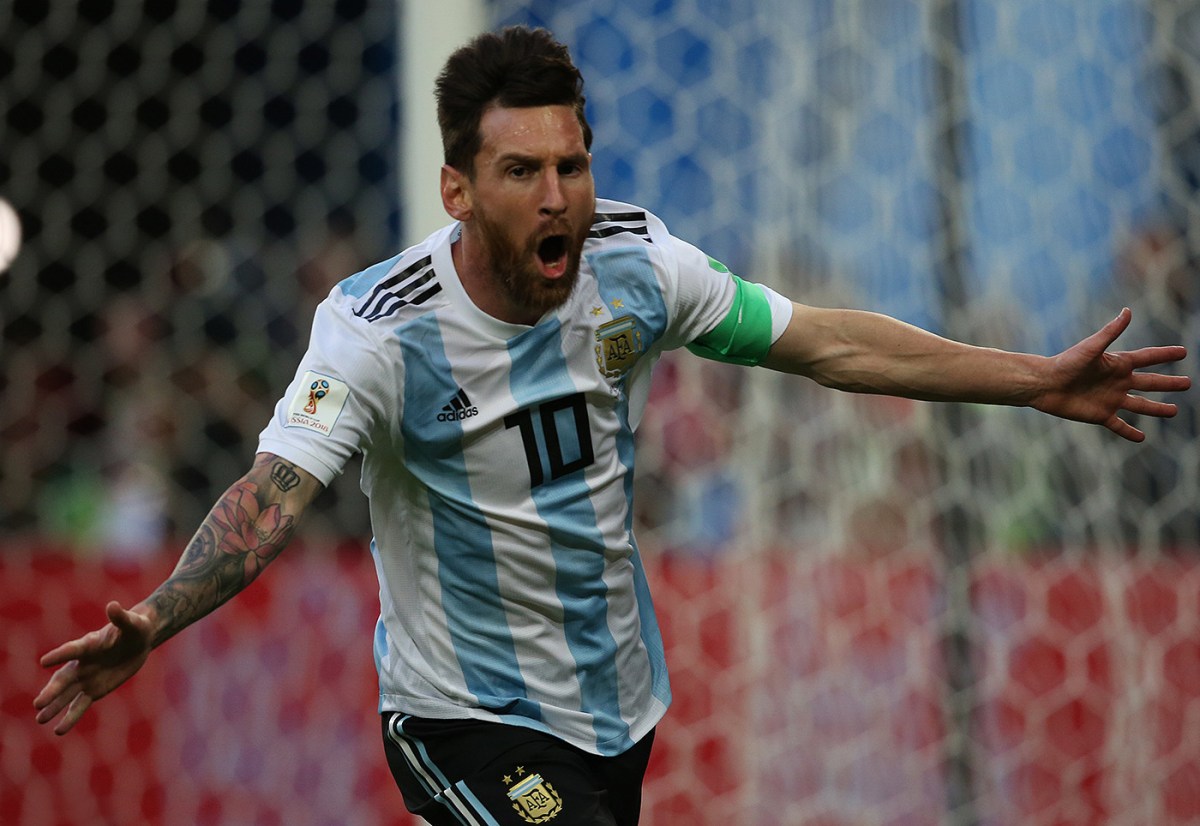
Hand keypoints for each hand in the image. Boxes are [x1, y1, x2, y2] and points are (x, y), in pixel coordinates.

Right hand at [34, 600, 153, 734]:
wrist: (139, 641)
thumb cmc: (135, 627)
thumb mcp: (133, 623)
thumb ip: (121, 617)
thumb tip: (113, 605)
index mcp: (89, 644)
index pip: (73, 650)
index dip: (60, 655)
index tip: (44, 661)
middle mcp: (83, 663)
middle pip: (65, 678)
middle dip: (53, 691)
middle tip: (38, 703)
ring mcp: (86, 678)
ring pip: (67, 695)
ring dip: (54, 707)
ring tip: (39, 720)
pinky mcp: (94, 690)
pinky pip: (80, 705)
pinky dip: (71, 717)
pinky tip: (59, 730)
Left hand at [1033, 308, 1190, 441]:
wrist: (1044, 384)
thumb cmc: (1066, 363)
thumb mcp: (1091, 347)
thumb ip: (1111, 332)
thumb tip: (1128, 311)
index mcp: (1117, 364)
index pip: (1147, 358)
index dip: (1165, 355)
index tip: (1183, 352)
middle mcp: (1117, 382)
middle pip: (1149, 383)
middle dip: (1168, 383)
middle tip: (1187, 383)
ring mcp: (1110, 399)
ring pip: (1140, 405)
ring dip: (1157, 409)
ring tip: (1174, 411)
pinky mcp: (1100, 415)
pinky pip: (1118, 426)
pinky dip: (1130, 432)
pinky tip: (1142, 438)